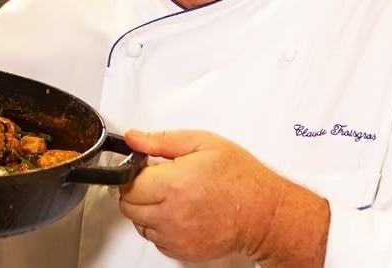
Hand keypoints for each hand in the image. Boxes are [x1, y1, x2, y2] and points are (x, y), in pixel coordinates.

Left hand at [118, 129, 328, 265]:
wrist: (263, 213)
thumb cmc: (240, 177)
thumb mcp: (203, 143)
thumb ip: (161, 141)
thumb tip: (133, 139)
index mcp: (173, 184)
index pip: (128, 184)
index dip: (133, 172)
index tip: (145, 168)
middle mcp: (171, 214)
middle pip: (128, 206)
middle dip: (137, 191)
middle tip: (157, 181)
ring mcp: (176, 237)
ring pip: (140, 224)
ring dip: (147, 210)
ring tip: (172, 196)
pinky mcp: (182, 252)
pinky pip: (156, 239)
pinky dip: (160, 227)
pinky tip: (178, 213)